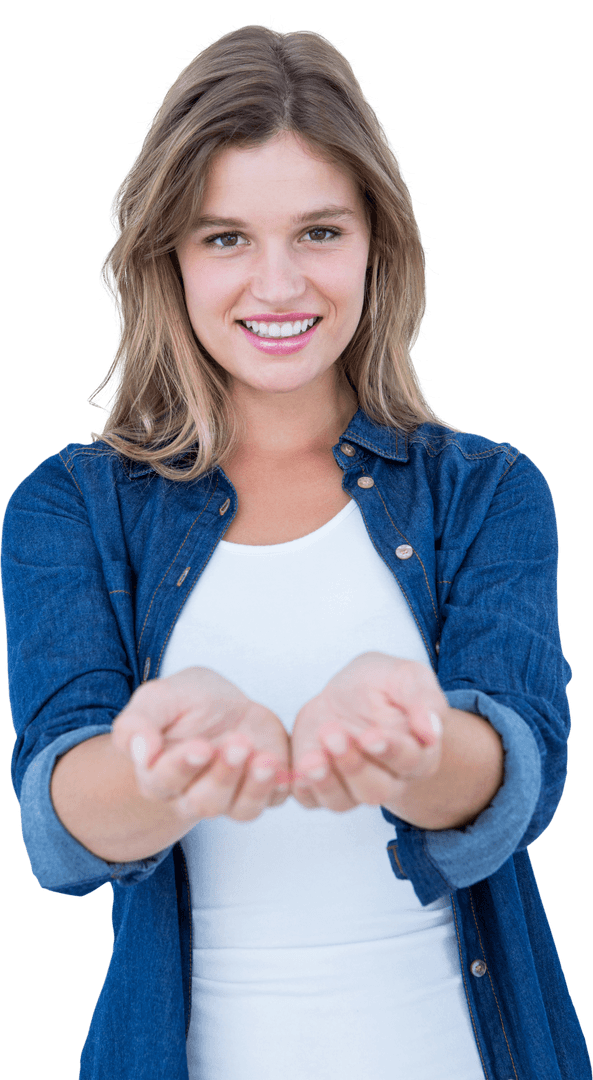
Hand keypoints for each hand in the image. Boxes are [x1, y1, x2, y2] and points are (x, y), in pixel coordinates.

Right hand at [111, 667, 290, 822]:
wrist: (222, 704)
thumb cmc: (183, 703)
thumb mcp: (157, 700)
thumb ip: (137, 724)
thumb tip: (139, 752)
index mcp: (159, 775)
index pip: (164, 782)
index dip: (182, 767)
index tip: (201, 746)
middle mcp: (193, 795)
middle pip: (206, 802)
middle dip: (223, 775)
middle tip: (237, 744)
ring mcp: (231, 795)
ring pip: (242, 809)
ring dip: (254, 787)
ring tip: (264, 759)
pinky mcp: (264, 788)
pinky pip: (274, 798)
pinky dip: (279, 784)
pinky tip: (281, 760)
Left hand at [289, 652, 445, 811]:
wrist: (349, 692)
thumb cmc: (383, 685)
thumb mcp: (407, 677)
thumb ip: (423, 700)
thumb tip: (431, 731)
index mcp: (416, 753)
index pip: (408, 761)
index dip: (390, 751)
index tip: (371, 735)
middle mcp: (387, 779)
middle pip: (375, 790)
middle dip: (353, 766)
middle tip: (334, 734)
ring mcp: (351, 786)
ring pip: (342, 801)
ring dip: (326, 781)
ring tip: (312, 758)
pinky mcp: (320, 784)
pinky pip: (310, 799)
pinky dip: (302, 787)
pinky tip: (297, 766)